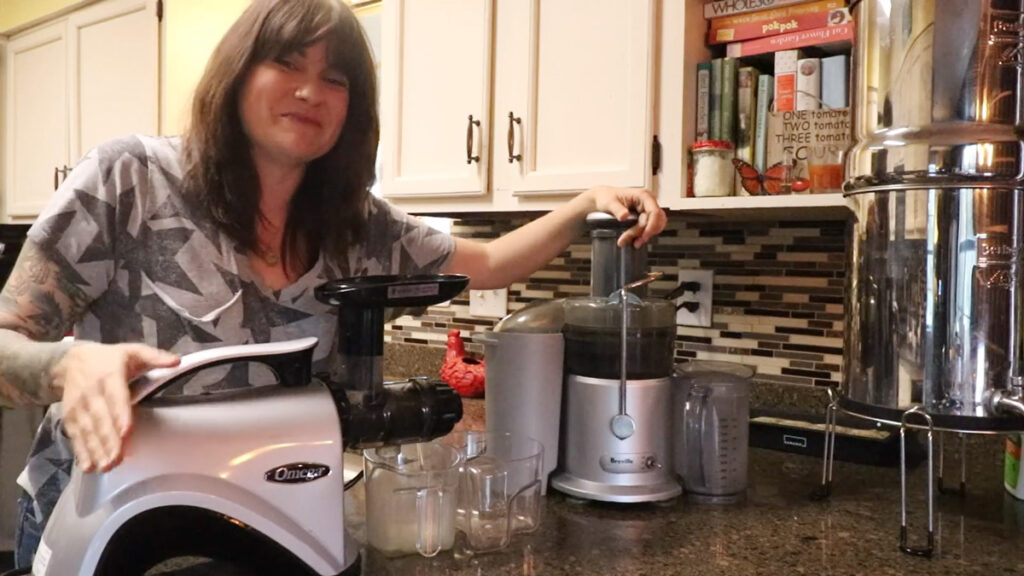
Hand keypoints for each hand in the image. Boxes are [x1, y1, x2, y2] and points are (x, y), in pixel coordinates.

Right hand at [53, 343, 178, 471]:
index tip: (126, 432)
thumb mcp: (132, 351)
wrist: (70, 361)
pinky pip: (76, 436)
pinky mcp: (71, 418)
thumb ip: (155, 357)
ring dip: (96, 450)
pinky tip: (88, 466)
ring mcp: (80, 407)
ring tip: (106, 466)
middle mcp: (92, 394)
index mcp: (110, 377)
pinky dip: (81, 452)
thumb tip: (177, 361)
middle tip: (117, 460)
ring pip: (89, 432)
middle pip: (102, 420)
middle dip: (109, 442)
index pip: (116, 398)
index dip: (120, 415)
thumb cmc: (108, 359)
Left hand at [585, 186, 666, 247]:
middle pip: (656, 220)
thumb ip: (617, 209)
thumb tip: (624, 216)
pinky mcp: (644, 216)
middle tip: (635, 242)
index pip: (654, 212)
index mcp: (642, 195)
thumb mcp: (609, 203)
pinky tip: (634, 239)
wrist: (602, 199)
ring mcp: (647, 209)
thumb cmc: (606, 197)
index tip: (644, 235)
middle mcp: (647, 202)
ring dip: (645, 235)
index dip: (652, 225)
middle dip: (646, 233)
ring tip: (634, 242)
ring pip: (655, 226)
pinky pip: (649, 227)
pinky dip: (643, 235)